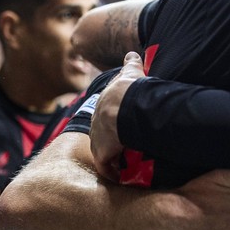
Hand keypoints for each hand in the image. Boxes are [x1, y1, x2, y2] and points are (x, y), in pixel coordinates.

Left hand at [90, 51, 144, 180]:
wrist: (125, 105)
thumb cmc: (129, 89)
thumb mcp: (130, 73)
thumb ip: (131, 63)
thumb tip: (133, 53)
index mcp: (102, 107)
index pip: (105, 117)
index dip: (113, 124)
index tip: (120, 129)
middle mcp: (96, 124)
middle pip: (102, 135)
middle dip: (111, 142)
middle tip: (125, 148)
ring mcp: (98, 140)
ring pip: (104, 152)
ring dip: (113, 158)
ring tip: (126, 164)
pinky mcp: (103, 154)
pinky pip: (107, 167)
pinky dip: (113, 172)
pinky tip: (122, 176)